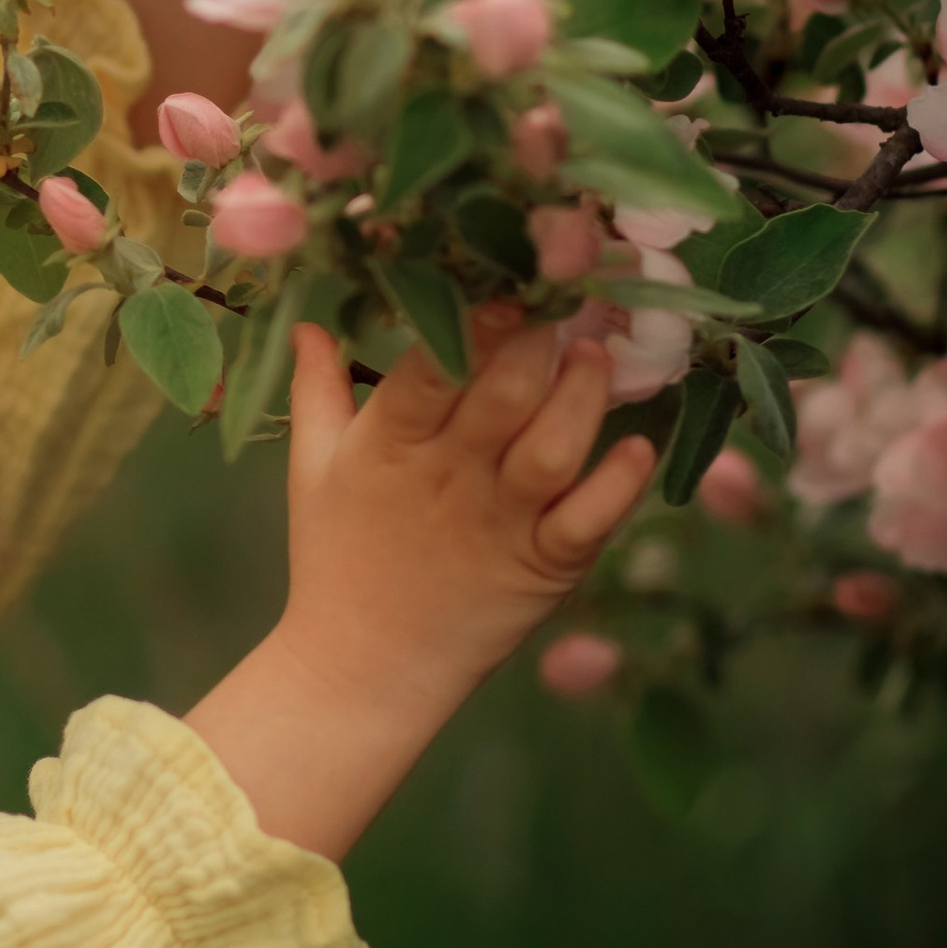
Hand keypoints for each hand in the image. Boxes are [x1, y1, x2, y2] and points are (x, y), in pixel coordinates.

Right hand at [184, 312, 656, 860]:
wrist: (363, 670)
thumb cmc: (336, 558)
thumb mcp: (313, 469)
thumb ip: (316, 389)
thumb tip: (307, 319)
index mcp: (387, 447)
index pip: (428, 367)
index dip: (468, 319)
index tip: (500, 277)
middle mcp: (448, 478)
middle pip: (502, 394)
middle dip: (537, 338)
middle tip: (562, 300)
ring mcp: (500, 524)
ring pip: (554, 447)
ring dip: (584, 394)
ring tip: (597, 353)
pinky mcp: (543, 568)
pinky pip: (591, 520)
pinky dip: (621, 482)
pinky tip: (638, 444)